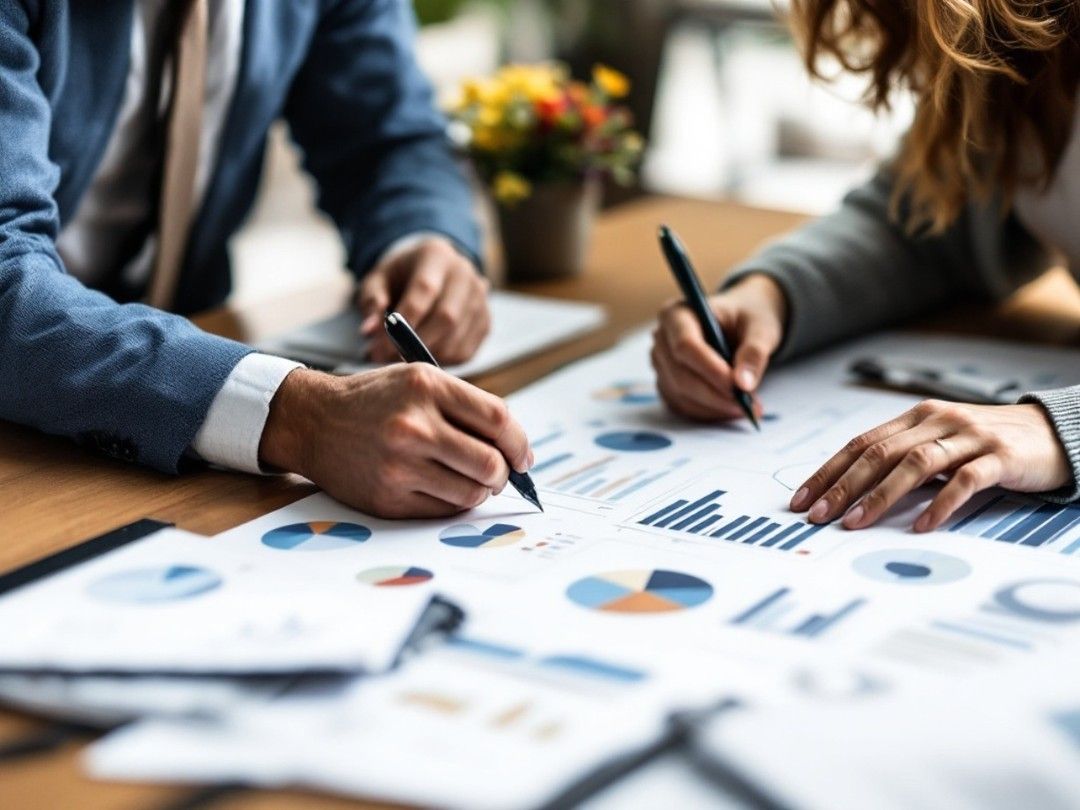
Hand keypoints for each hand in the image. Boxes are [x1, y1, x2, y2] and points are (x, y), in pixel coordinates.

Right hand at [260, 365, 532, 518]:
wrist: (314, 422)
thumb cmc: (375, 400)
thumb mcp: (418, 380)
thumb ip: (466, 406)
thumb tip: (516, 451)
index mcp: (426, 387)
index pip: (498, 420)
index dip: (519, 443)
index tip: (523, 456)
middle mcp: (413, 425)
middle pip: (490, 462)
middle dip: (504, 474)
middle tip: (500, 474)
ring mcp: (399, 465)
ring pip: (471, 493)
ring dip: (481, 491)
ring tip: (471, 481)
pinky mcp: (388, 498)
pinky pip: (443, 511)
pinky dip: (453, 504)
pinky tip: (443, 489)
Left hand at [357, 238, 490, 364]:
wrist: (431, 271)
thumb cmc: (400, 277)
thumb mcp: (378, 280)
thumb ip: (371, 302)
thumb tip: (369, 332)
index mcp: (437, 255)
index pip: (425, 290)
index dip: (404, 322)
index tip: (379, 347)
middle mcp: (465, 274)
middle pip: (447, 317)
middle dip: (416, 343)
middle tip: (388, 359)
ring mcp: (480, 299)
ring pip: (457, 338)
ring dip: (427, 356)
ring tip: (401, 358)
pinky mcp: (485, 322)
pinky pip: (466, 351)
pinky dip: (442, 361)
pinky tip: (422, 356)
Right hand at [650, 274, 786, 420]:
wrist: (740, 322)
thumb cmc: (747, 318)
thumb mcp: (760, 327)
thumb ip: (754, 352)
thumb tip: (744, 384)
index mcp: (677, 313)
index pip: (685, 346)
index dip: (710, 370)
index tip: (738, 388)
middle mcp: (661, 339)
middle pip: (680, 375)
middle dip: (715, 395)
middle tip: (749, 406)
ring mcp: (661, 364)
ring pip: (680, 395)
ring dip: (713, 408)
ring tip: (747, 408)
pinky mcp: (667, 383)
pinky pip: (681, 405)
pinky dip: (707, 413)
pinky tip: (730, 409)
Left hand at [791, 400, 1070, 531]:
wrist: (1054, 431)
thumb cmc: (987, 442)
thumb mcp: (939, 442)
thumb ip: (903, 457)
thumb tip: (851, 489)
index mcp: (916, 417)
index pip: (861, 443)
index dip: (828, 471)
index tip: (802, 499)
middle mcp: (938, 420)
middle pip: (879, 453)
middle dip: (843, 486)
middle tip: (819, 514)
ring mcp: (969, 436)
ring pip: (915, 464)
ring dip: (881, 495)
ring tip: (856, 522)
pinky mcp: (1000, 456)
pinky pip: (965, 480)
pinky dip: (940, 503)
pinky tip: (921, 525)